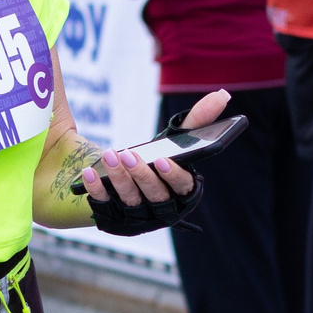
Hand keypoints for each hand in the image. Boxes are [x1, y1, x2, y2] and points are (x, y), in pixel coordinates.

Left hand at [79, 88, 226, 209]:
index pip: (183, 188)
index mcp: (182, 193)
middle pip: (155, 195)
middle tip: (128, 154)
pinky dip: (97, 189)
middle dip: (142, 174)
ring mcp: (137, 216)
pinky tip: (90, 172)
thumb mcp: (175, 141)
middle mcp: (162, 209)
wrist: (121, 178)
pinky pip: (104, 206)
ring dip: (120, 178)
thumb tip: (223, 94)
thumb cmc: (155, 158)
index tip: (162, 159)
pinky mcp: (113, 218)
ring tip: (111, 155)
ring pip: (131, 200)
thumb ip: (198, 120)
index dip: (174, 176)